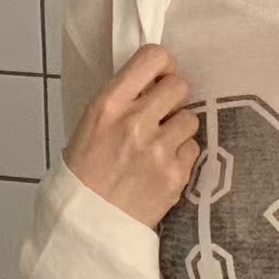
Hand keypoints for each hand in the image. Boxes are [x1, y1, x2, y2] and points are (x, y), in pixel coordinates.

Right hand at [62, 42, 200, 230]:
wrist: (88, 220)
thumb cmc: (85, 173)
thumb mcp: (90, 125)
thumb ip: (121, 100)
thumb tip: (152, 82)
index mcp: (109, 104)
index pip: (152, 58)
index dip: (163, 66)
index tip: (160, 78)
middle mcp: (135, 122)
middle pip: (179, 86)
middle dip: (173, 98)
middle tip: (162, 114)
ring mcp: (158, 149)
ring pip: (190, 118)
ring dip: (179, 129)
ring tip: (160, 145)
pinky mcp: (175, 174)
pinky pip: (193, 150)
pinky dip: (181, 156)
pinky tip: (161, 167)